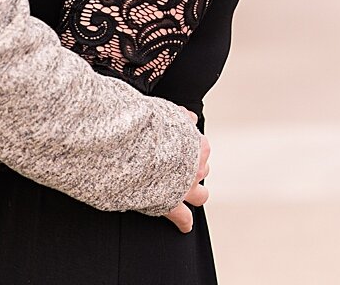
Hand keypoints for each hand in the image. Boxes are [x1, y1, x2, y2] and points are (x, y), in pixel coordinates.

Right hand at [162, 109, 210, 232]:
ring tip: (187, 194)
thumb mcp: (169, 113)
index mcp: (197, 145)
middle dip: (194, 169)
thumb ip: (180, 117)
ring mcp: (186, 188)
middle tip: (181, 168)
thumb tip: (189, 116)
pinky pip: (182, 217)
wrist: (137, 149)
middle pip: (203, 170)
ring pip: (200, 195)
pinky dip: (184, 222)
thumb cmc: (150, 129)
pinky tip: (184, 226)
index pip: (201, 147)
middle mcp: (196, 168)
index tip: (183, 147)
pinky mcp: (171, 204)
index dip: (190, 147)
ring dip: (194, 193)